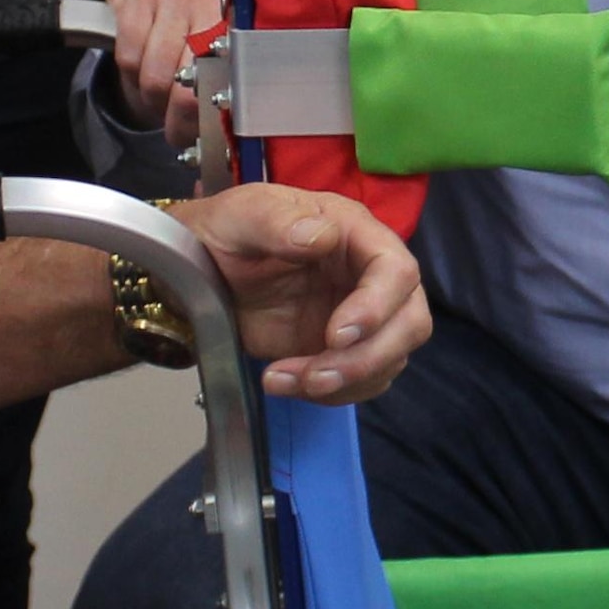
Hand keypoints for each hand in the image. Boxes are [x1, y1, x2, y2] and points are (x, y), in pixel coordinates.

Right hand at [105, 0, 222, 132]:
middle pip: (181, 82)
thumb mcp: (220, 56)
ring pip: (149, 74)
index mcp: (232, 15)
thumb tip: (222, 144)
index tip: (201, 137)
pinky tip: (142, 72)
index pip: (220, 76)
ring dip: (152, 97)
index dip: (207, 114)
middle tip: (177, 125)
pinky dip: (131, 76)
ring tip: (162, 95)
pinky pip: (126, 57)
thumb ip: (225, 87)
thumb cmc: (199, 34)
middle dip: (176, 115)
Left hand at [168, 186, 426, 401]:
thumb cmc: (224, 232)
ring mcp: (360, 316)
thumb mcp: (241, 215)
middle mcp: (368, 275)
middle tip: (316, 377)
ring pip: (390, 358)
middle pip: (410, 321)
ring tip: (282, 380)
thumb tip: (323, 236)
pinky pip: (362, 381)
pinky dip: (330, 394)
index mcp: (354, 232)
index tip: (335, 335)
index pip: (396, 270)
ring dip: (345, 381)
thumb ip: (278, 221)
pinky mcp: (343, 351)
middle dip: (369, 357)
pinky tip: (283, 383)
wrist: (198, 272)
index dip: (377, 306)